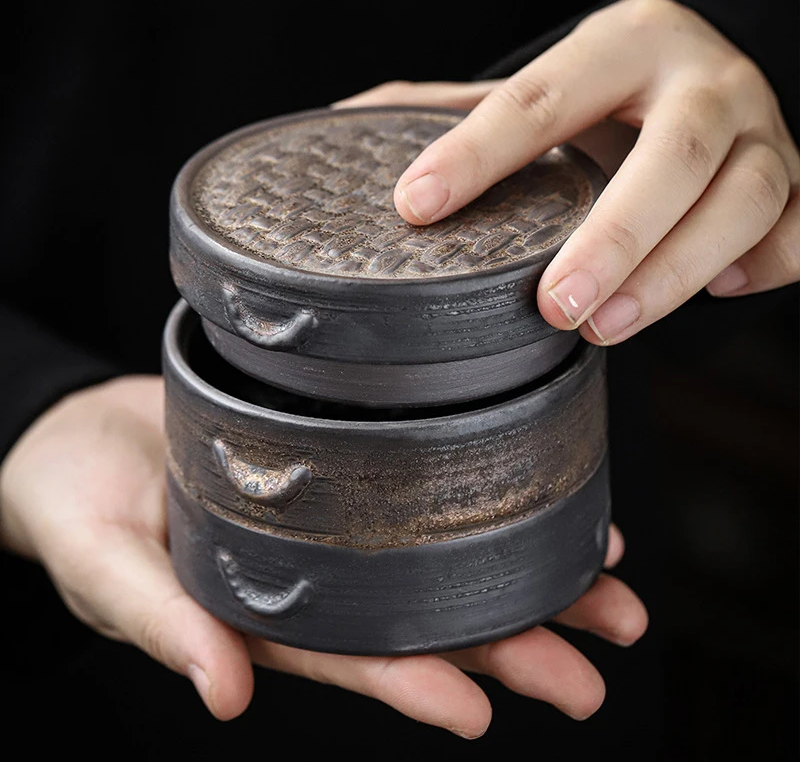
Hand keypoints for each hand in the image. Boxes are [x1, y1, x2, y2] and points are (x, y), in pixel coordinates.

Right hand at [0, 375, 646, 737]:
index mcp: (264, 613)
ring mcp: (335, 521)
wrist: (81, 438)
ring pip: (443, 560)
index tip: (486, 707)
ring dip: (527, 578)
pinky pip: (420, 486)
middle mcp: (317, 576)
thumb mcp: (108, 569)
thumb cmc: (80, 509)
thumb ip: (165, 626)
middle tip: (599, 663)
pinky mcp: (340, 460)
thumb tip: (223, 695)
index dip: (419, 685)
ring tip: (608, 592)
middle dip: (515, 644)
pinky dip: (482, 497)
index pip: (355, 657)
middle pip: (427, 618)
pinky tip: (541, 499)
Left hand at [337, 0, 799, 345]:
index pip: (544, 96)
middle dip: (610, 238)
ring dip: (674, 274)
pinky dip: (765, 268)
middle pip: (671, 156)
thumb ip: (454, 109)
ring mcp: (764, 134)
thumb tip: (349, 125)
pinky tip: (719, 289)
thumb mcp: (541, 90)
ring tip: (603, 327)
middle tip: (551, 305)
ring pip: (743, 201)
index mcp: (625, 44)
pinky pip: (798, 233)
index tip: (418, 206)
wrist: (702, 88)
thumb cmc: (607, 102)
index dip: (479, 152)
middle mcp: (705, 80)